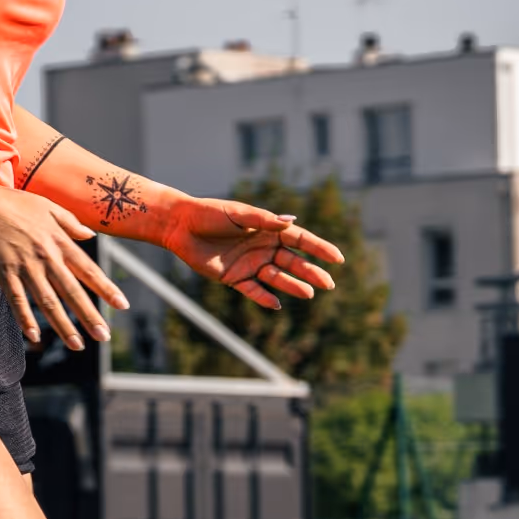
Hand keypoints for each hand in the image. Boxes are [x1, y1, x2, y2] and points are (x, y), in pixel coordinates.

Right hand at [0, 185, 128, 348]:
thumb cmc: (14, 203)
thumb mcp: (48, 206)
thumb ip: (70, 223)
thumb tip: (90, 235)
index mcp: (59, 242)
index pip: (88, 269)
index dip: (106, 288)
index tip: (121, 305)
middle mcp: (46, 257)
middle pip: (72, 291)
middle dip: (90, 316)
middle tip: (104, 336)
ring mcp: (25, 266)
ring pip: (48, 301)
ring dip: (63, 325)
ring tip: (77, 345)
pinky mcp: (4, 272)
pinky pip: (17, 300)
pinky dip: (25, 319)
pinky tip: (35, 336)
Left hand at [158, 199, 346, 310]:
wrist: (181, 226)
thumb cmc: (210, 213)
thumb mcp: (239, 213)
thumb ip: (263, 220)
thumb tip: (291, 223)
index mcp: (268, 229)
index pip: (300, 240)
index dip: (319, 249)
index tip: (338, 259)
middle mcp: (263, 248)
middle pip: (293, 262)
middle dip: (311, 272)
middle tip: (329, 284)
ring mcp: (250, 264)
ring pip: (277, 278)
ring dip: (292, 286)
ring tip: (308, 293)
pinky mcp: (234, 278)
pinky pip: (253, 291)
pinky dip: (265, 298)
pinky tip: (277, 305)